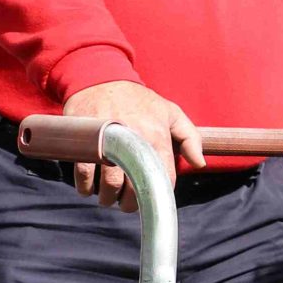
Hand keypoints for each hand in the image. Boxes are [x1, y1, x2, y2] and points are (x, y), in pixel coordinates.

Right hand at [60, 80, 203, 212]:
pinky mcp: (84, 141)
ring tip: (107, 197)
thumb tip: (199, 164)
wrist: (101, 78)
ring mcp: (107, 142)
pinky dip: (85, 187)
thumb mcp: (171, 112)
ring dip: (107, 197)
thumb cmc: (139, 100)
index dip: (158, 194)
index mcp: (157, 136)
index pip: (163, 177)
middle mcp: (133, 141)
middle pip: (132, 187)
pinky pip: (83, 173)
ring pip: (107, 184)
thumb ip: (190, 138)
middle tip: (126, 204)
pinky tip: (89, 188)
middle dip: (129, 203)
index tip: (151, 199)